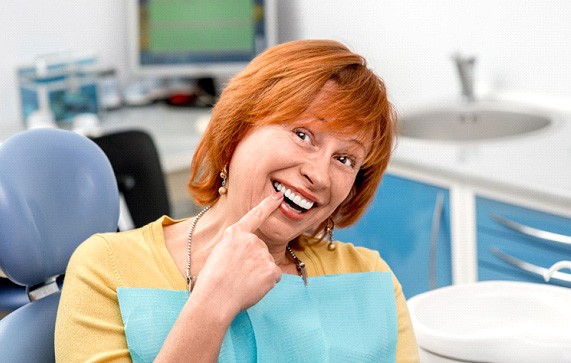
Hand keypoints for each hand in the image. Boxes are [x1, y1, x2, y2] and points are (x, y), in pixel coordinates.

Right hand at [191, 192, 283, 317]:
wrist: (214, 299)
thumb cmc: (210, 282)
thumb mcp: (218, 254)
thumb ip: (235, 248)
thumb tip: (246, 258)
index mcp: (235, 234)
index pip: (255, 215)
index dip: (268, 205)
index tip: (279, 197)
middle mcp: (251, 240)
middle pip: (260, 249)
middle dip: (253, 262)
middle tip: (236, 275)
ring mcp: (262, 254)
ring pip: (266, 264)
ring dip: (258, 273)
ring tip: (241, 283)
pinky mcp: (271, 269)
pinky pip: (274, 276)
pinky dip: (266, 284)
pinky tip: (252, 288)